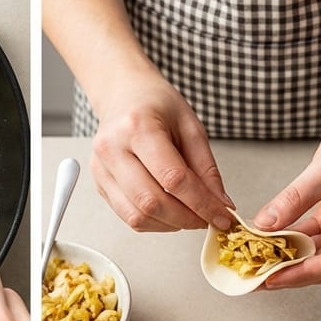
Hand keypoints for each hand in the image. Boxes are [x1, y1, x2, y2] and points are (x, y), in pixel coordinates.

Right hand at [90, 67, 231, 232]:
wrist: (123, 96)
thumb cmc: (156, 106)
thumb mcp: (190, 127)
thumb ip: (207, 169)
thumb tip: (220, 206)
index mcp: (137, 127)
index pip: (173, 179)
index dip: (201, 204)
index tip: (221, 217)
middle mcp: (113, 149)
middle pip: (152, 202)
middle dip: (185, 219)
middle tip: (206, 219)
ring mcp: (101, 169)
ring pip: (137, 216)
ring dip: (169, 225)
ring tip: (188, 217)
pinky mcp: (100, 184)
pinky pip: (128, 216)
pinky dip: (154, 222)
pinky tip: (169, 213)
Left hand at [252, 106, 320, 288]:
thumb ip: (294, 200)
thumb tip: (264, 226)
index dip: (298, 274)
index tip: (269, 279)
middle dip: (289, 272)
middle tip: (254, 277)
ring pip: (316, 256)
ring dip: (287, 258)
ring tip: (256, 262)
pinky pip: (313, 239)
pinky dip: (291, 241)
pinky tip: (268, 243)